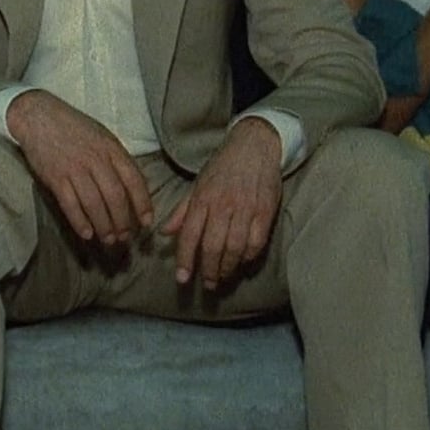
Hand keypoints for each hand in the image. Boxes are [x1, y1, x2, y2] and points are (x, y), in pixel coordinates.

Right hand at [9, 90, 152, 246]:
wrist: (38, 116)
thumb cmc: (73, 127)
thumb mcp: (102, 135)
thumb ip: (116, 159)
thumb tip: (131, 187)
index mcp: (111, 148)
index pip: (134, 180)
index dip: (143, 204)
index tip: (146, 222)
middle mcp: (95, 159)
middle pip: (115, 197)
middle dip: (122, 221)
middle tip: (125, 237)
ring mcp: (74, 168)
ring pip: (94, 204)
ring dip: (104, 226)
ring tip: (108, 239)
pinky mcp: (55, 177)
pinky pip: (70, 204)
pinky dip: (79, 222)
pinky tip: (86, 234)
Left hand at [162, 117, 280, 289]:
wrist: (255, 145)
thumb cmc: (223, 166)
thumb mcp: (198, 184)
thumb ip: (182, 211)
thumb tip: (164, 233)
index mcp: (202, 198)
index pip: (190, 235)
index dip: (185, 259)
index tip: (182, 279)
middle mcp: (222, 205)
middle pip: (212, 246)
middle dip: (208, 270)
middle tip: (207, 284)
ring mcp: (245, 208)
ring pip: (234, 248)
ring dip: (227, 267)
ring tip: (222, 277)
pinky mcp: (265, 211)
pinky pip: (256, 242)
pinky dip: (248, 256)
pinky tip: (243, 262)